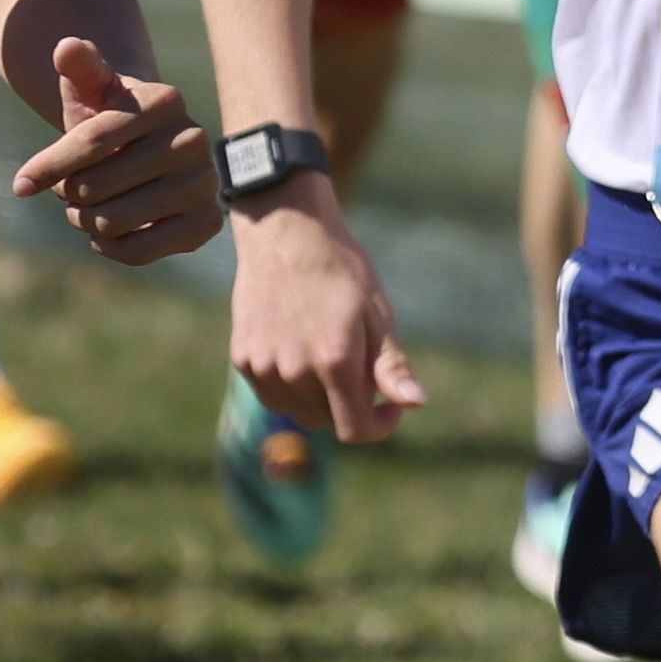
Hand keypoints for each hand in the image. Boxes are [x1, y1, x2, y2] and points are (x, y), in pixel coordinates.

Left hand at [6, 36, 221, 263]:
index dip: (49, 166)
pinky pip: (138, 252)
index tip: (20, 185)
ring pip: (111, 222)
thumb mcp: (91, 88)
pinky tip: (107, 232)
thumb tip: (67, 47)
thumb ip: (79, 67)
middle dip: (69, 193)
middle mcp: (194, 139)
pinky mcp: (208, 223)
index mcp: (164, 100)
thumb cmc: (108, 116)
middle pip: (94, 187)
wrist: (148, 147)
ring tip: (88, 205)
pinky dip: (109, 247)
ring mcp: (206, 183)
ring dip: (84, 220)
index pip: (91, 141)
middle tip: (73, 187)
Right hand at [225, 179, 426, 442]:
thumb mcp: (377, 314)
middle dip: (351, 406)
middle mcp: (294, 370)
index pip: (355, 431)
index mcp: (335, 361)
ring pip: (298, 412)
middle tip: (359, 364)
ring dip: (320, 399)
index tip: (389, 405)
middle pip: (328, 423)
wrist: (285, 230)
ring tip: (328, 353)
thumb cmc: (341, 270)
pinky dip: (291, 387)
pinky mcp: (242, 358)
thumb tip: (417, 405)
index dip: (380, 426)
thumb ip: (392, 368)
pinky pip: (273, 395)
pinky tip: (300, 349)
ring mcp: (263, 366)